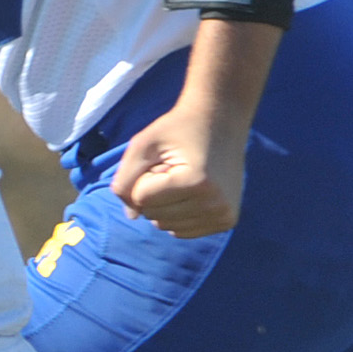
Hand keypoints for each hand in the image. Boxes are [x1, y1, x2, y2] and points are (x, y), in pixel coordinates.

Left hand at [109, 98, 248, 238]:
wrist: (221, 120)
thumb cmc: (179, 129)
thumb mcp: (144, 144)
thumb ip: (125, 178)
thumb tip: (131, 216)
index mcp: (197, 182)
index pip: (141, 198)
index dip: (144, 177)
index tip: (165, 159)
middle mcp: (215, 204)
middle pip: (153, 215)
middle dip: (153, 192)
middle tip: (175, 168)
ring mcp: (224, 215)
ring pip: (166, 226)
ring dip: (165, 205)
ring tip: (183, 179)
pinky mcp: (227, 221)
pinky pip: (183, 231)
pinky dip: (178, 215)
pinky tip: (192, 193)